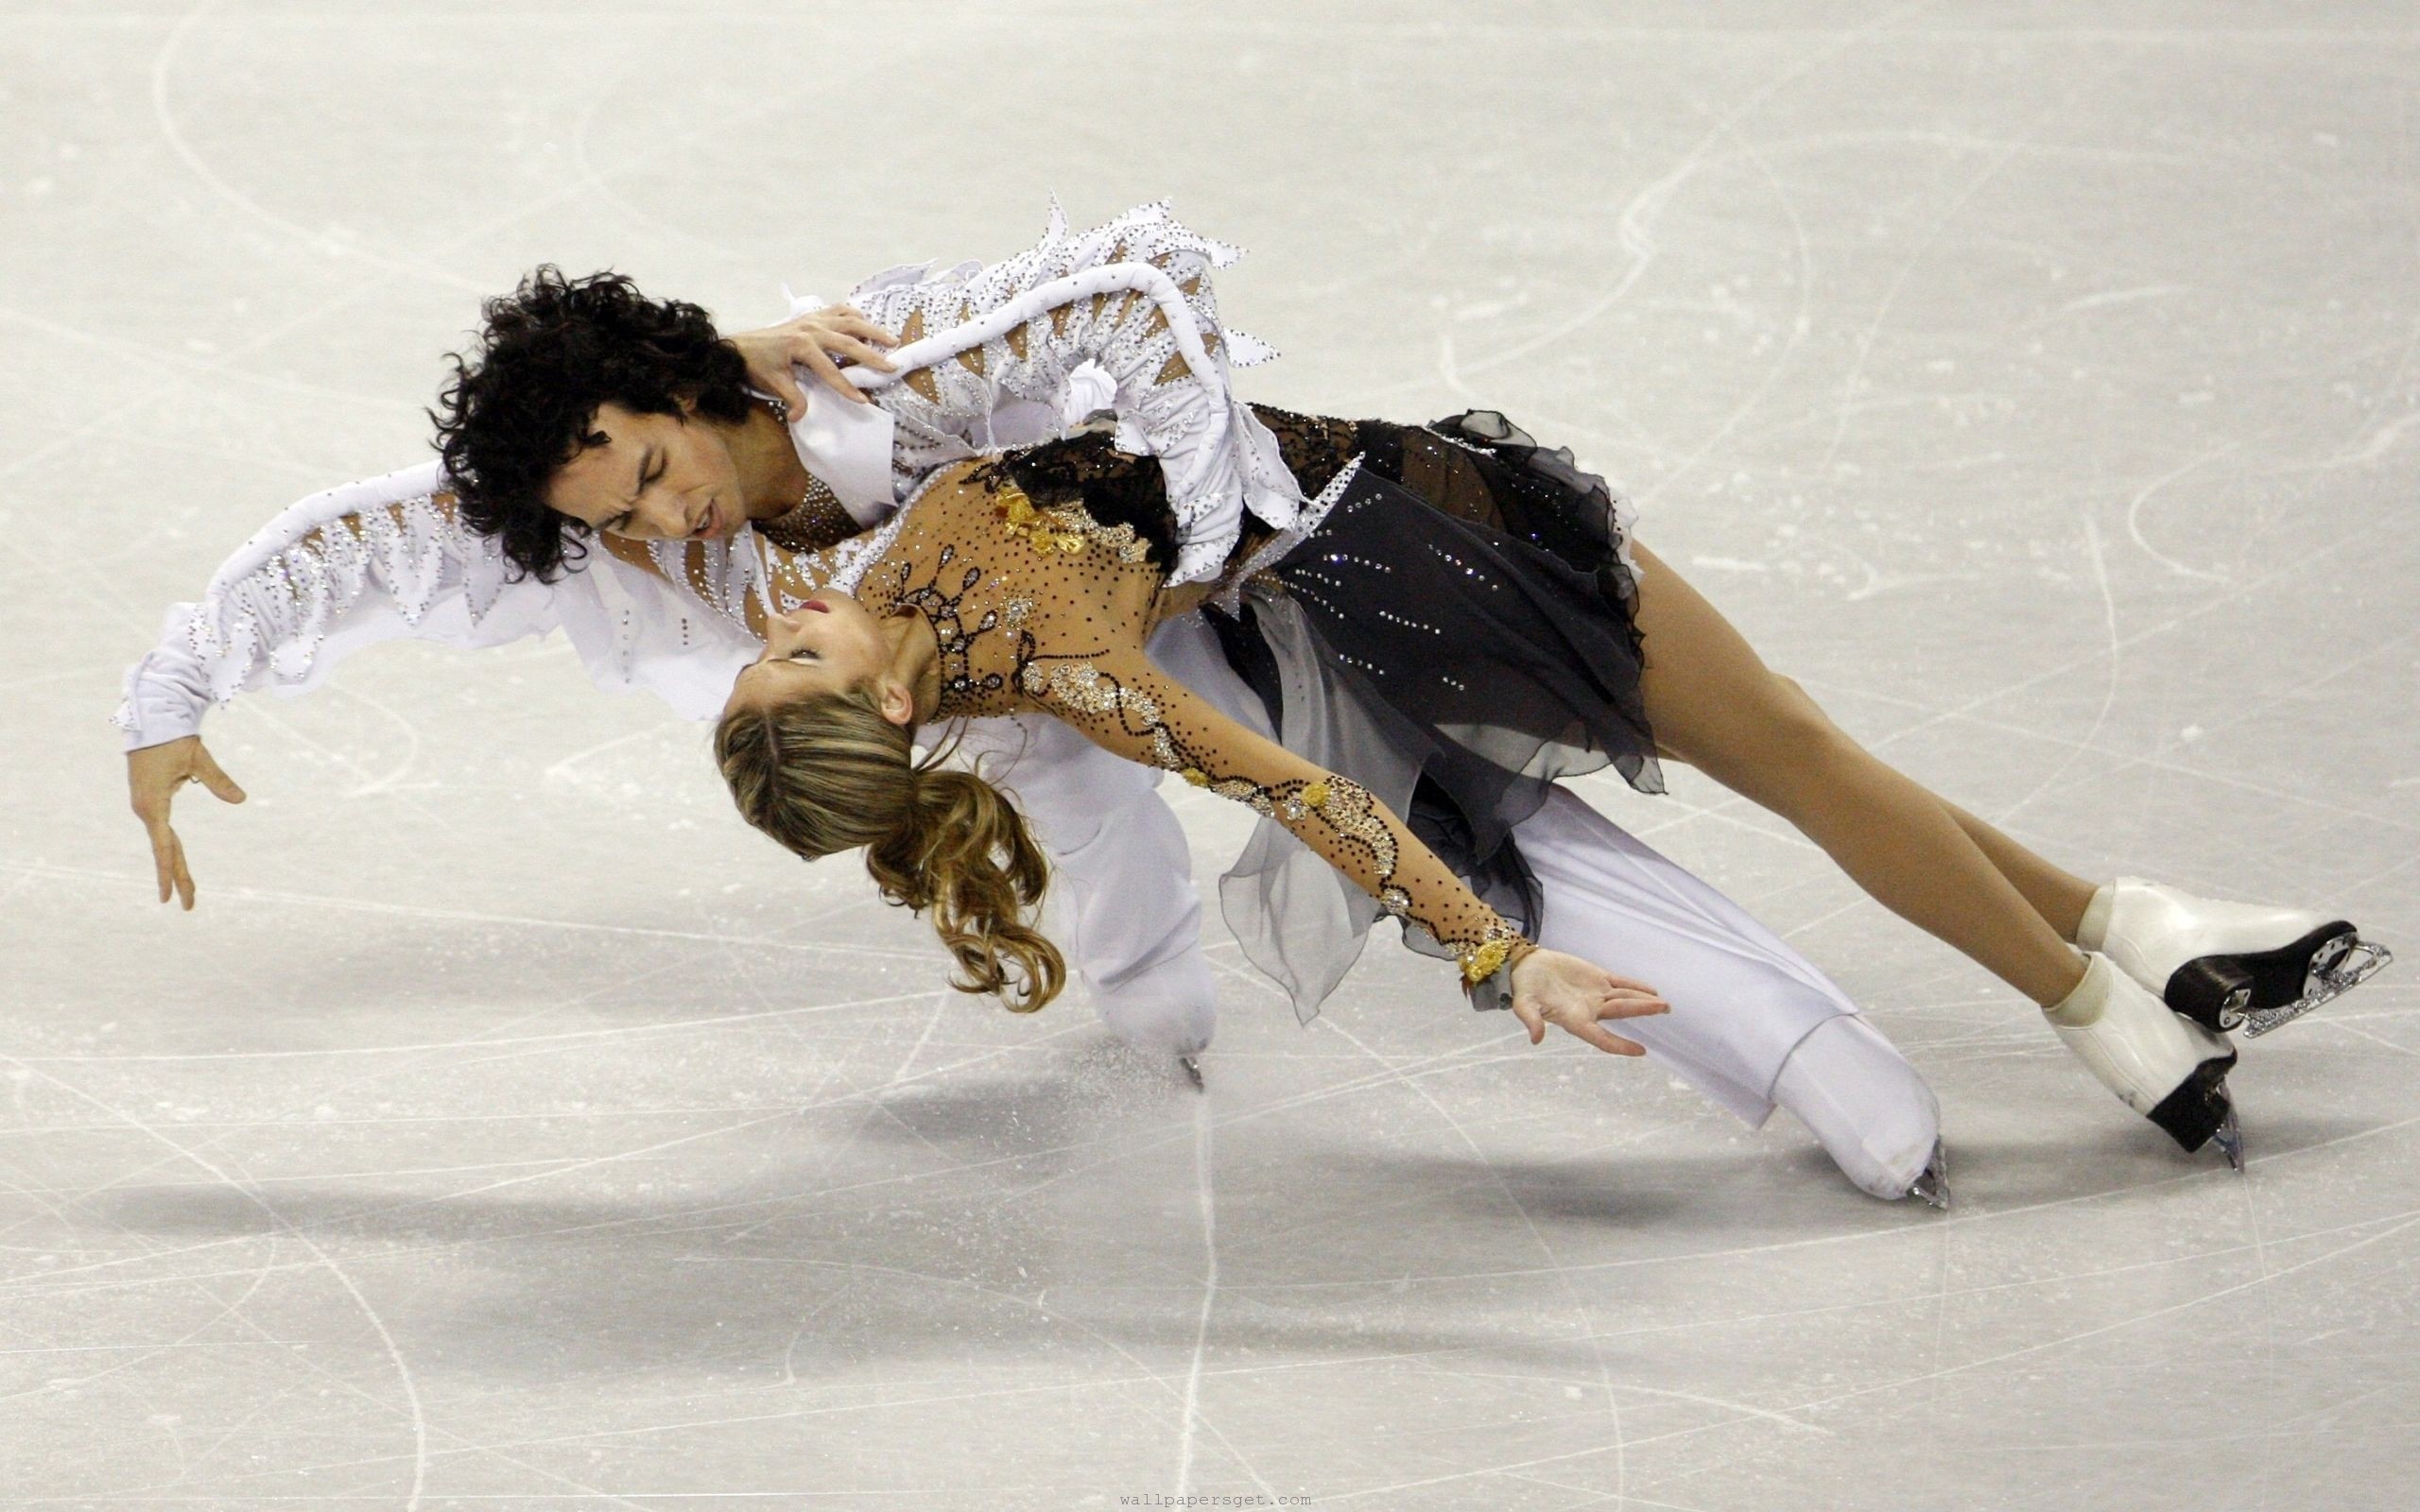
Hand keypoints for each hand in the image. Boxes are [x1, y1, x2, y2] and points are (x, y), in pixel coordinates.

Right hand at [126, 736, 245, 909]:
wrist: (152, 719)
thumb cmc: (174, 739)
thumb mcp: (199, 759)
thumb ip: (218, 781)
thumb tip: (242, 800)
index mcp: (153, 804)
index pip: (164, 846)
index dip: (169, 872)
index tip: (170, 896)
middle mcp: (146, 810)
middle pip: (165, 851)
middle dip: (178, 878)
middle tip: (188, 907)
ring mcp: (146, 807)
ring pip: (164, 844)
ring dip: (175, 868)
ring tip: (187, 894)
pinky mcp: (150, 802)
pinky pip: (163, 833)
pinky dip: (171, 851)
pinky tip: (178, 869)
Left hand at [728, 304, 899, 411]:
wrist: (740, 345)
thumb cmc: (757, 365)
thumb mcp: (774, 383)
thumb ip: (792, 399)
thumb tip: (800, 417)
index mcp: (802, 345)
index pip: (831, 370)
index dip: (847, 388)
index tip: (863, 400)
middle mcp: (811, 328)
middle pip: (849, 341)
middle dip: (872, 356)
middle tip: (892, 365)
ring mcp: (813, 319)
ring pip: (849, 321)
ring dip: (872, 330)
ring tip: (891, 339)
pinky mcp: (812, 316)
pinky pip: (838, 310)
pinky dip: (854, 315)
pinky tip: (865, 322)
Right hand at [1508, 948, 1668, 1054]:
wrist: (1526, 966)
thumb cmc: (1524, 988)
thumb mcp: (1523, 1005)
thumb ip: (1530, 1020)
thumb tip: (1536, 1039)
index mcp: (1574, 1020)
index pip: (1601, 1037)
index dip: (1620, 1045)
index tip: (1641, 1051)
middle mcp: (1589, 1010)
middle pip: (1621, 1012)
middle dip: (1642, 1010)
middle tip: (1664, 1009)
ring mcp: (1596, 994)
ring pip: (1624, 997)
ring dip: (1644, 1000)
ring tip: (1664, 1004)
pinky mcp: (1597, 978)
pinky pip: (1620, 983)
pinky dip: (1636, 987)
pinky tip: (1651, 991)